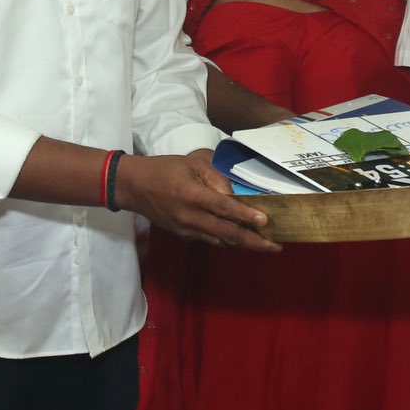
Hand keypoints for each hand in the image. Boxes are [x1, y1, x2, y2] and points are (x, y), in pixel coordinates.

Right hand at [118, 150, 279, 252]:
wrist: (134, 187)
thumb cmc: (165, 169)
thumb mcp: (192, 163)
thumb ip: (216, 177)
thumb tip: (234, 195)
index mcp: (192, 195)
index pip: (224, 208)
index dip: (245, 216)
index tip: (265, 222)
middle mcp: (190, 217)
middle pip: (227, 233)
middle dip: (253, 242)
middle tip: (276, 246)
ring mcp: (186, 229)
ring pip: (220, 240)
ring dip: (243, 244)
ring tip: (265, 245)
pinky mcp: (183, 235)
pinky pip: (210, 239)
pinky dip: (227, 240)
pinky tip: (240, 239)